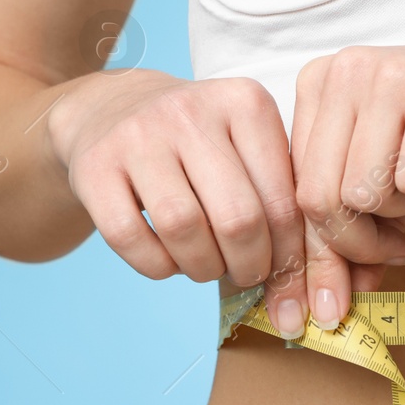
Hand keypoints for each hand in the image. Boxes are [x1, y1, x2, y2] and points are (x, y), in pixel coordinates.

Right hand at [48, 68, 404, 336]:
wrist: (110, 110)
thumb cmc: (198, 146)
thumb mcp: (246, 150)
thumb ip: (283, 207)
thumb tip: (310, 300)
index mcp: (246, 103)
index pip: (285, 200)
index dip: (292, 256)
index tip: (290, 282)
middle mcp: (192, 110)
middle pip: (239, 219)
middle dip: (251, 267)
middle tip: (248, 275)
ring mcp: (138, 135)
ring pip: (184, 229)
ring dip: (203, 268)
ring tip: (208, 266)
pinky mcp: (95, 165)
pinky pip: (131, 238)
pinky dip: (157, 266)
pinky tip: (168, 259)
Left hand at [290, 37, 404, 328]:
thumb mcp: (393, 185)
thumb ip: (352, 230)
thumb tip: (324, 302)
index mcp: (320, 83)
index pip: (292, 189)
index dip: (319, 251)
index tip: (339, 295)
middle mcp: (345, 70)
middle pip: (317, 197)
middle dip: (358, 246)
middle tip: (400, 248)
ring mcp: (390, 75)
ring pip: (361, 194)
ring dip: (402, 211)